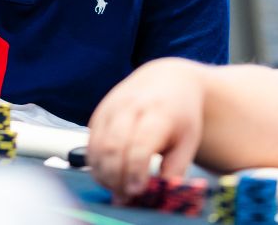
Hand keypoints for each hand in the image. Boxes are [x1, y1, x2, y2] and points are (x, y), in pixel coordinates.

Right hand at [87, 58, 204, 199]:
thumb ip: (174, 170)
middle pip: (112, 147)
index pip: (139, 146)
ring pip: (96, 147)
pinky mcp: (99, 113)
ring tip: (116, 189)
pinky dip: (95, 164)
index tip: (138, 192)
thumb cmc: (180, 115)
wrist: (166, 80)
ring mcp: (110, 108)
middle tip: (125, 197)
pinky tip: (109, 175)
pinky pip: (90, 143)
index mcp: (158, 113)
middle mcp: (130, 107)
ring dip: (102, 174)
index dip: (135, 172)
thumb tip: (156, 196)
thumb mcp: (187, 142)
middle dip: (115, 177)